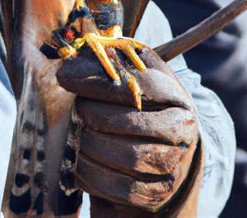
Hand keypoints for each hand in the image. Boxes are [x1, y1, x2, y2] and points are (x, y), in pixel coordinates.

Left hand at [57, 47, 202, 216]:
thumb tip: (80, 53)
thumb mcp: (139, 81)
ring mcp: (172, 164)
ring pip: (125, 156)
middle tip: (77, 109)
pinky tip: (81, 161)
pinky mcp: (156, 193)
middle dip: (91, 113)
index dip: (98, 80)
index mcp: (176, 96)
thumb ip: (119, 63)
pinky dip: (92, 175)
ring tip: (79, 134)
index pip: (138, 84)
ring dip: (90, 145)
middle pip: (129, 121)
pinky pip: (119, 188)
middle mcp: (181, 130)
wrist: (164, 155)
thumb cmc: (144, 109)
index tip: (65, 77)